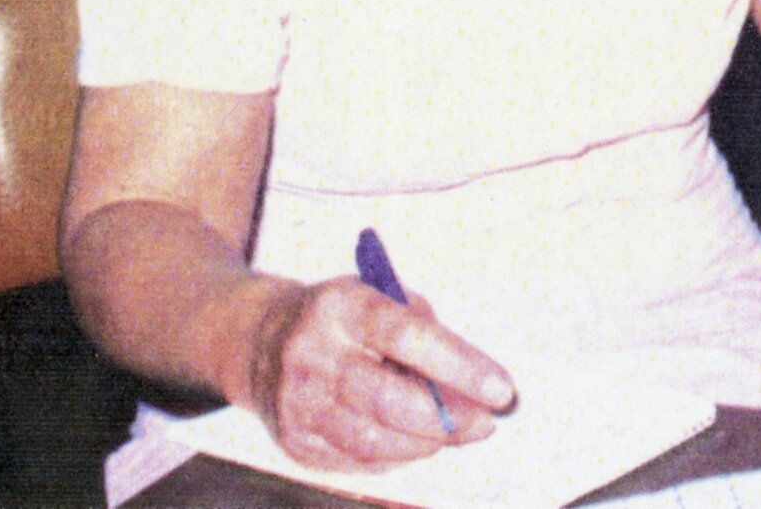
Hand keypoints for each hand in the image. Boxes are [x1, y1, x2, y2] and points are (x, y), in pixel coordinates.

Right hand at [240, 276, 515, 470]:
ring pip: (372, 439)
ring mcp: (297, 402)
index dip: (458, 365)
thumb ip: (429, 337)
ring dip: (426, 443)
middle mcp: (312, 355)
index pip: (406, 336)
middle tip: (485, 422)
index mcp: (342, 307)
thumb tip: (474, 389)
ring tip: (459, 432)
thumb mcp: (383, 299)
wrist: (260, 340)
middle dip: (446, 419)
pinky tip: (418, 442)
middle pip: (386, 399)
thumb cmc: (345, 319)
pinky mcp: (293, 440)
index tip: (500, 389)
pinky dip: (398, 455)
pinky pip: (357, 460)